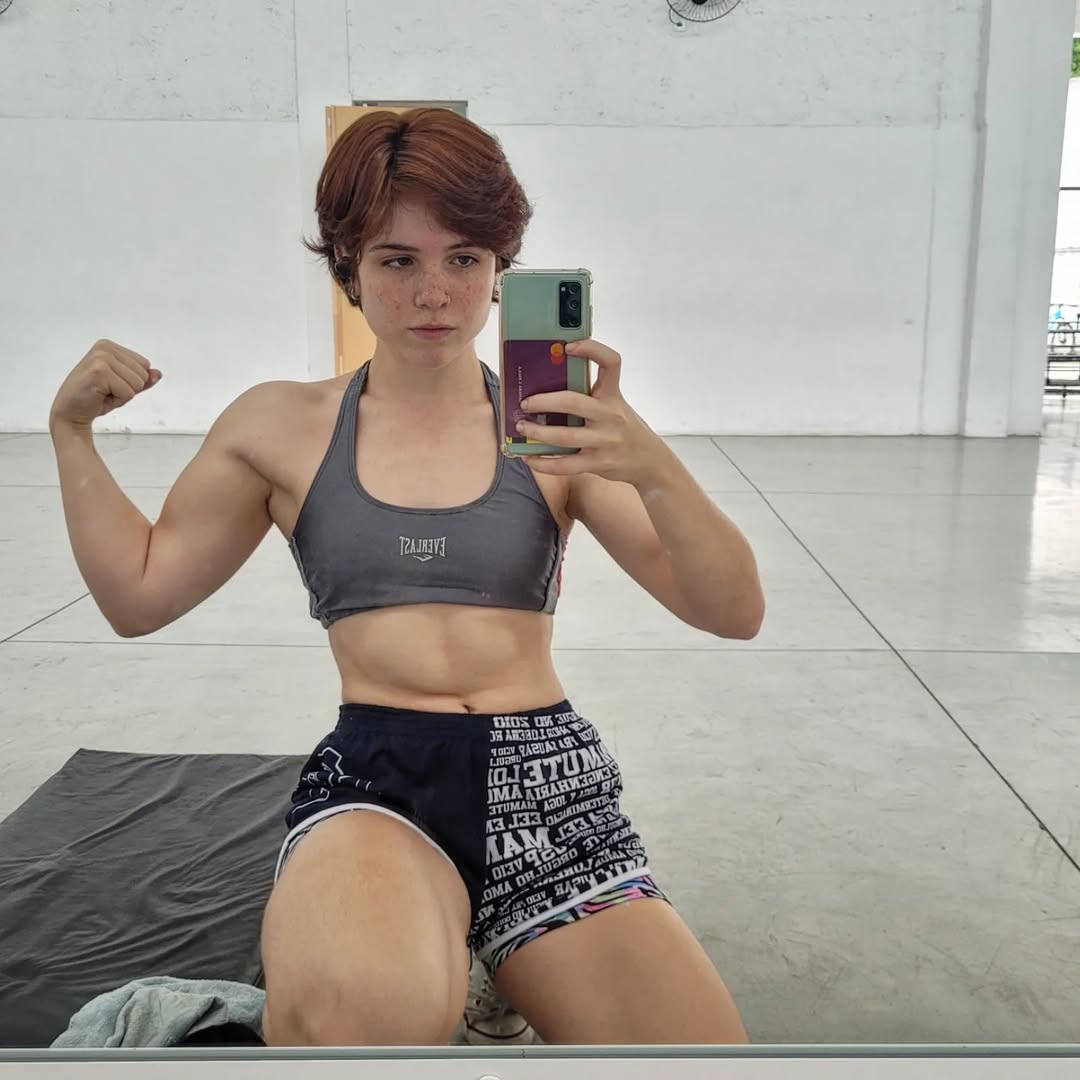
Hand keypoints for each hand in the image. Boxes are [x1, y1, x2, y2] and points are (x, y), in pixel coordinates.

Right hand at [50, 339, 161, 429]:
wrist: (70, 412)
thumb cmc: (95, 398)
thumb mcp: (123, 386)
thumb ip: (141, 379)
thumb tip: (158, 373)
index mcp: (109, 346)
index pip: (144, 364)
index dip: (132, 381)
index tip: (111, 384)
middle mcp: (105, 348)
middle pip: (143, 374)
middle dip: (129, 389)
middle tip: (107, 391)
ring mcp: (101, 359)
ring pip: (138, 384)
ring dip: (123, 395)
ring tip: (103, 393)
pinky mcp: (99, 372)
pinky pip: (128, 393)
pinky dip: (118, 401)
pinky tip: (100, 397)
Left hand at [514, 338, 668, 486]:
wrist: (651, 463)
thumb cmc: (626, 431)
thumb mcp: (616, 407)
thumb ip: (592, 398)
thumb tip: (548, 390)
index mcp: (614, 396)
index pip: (610, 362)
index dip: (591, 349)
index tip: (568, 347)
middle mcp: (610, 415)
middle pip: (571, 401)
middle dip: (542, 401)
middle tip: (526, 403)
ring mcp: (604, 441)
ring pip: (563, 436)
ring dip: (536, 432)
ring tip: (522, 427)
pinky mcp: (598, 463)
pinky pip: (564, 465)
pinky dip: (542, 463)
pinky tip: (529, 458)